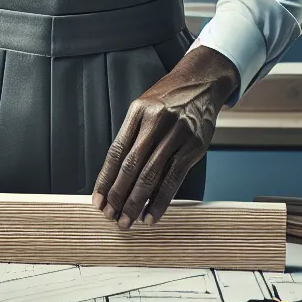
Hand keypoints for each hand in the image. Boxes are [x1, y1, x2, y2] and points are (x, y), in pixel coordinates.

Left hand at [92, 44, 238, 228]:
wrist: (203, 81)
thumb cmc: (170, 98)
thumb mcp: (146, 107)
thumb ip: (133, 136)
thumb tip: (116, 176)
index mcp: (138, 112)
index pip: (116, 152)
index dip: (105, 179)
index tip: (98, 201)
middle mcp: (156, 121)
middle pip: (131, 165)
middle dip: (118, 195)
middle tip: (110, 216)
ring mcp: (177, 133)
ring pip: (150, 175)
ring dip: (136, 202)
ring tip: (127, 220)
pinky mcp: (195, 146)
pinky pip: (174, 178)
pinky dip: (160, 200)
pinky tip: (151, 214)